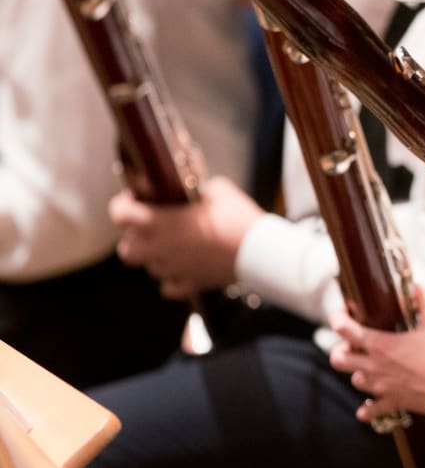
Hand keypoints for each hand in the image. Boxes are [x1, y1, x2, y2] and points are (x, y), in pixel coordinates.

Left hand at [111, 176, 263, 296]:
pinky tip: (184, 265)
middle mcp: (162, 249)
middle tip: (149, 227)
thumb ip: (196, 186)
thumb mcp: (217, 189)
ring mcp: (175, 270)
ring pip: (148, 268)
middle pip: (126, 250)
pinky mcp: (190, 284)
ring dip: (154, 256)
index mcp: (162, 222)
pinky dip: (172, 277)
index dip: (122, 205)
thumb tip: (190, 181)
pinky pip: (169, 286)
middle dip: (132, 238)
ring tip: (173, 245)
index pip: (120, 215)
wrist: (261, 253)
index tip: (136, 200)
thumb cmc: (238, 217)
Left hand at [329, 284, 424, 421]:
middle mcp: (375, 367)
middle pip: (338, 359)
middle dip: (341, 350)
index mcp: (381, 345)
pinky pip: (371, 409)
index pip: (344, 329)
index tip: (343, 312)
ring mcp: (381, 387)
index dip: (338, 317)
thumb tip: (418, 287)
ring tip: (370, 367)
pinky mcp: (392, 402)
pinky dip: (367, 407)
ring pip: (354, 381)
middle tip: (353, 344)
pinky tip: (367, 404)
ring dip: (358, 373)